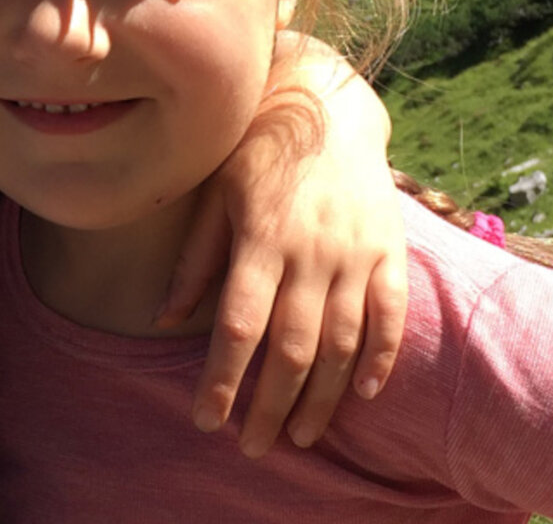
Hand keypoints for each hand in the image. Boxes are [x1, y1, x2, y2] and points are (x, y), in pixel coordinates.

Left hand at [156, 33, 408, 455]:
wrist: (330, 106)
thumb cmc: (259, 152)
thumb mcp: (215, 195)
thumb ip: (194, 260)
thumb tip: (161, 321)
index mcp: (260, 238)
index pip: (238, 325)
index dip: (222, 379)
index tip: (206, 421)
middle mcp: (311, 250)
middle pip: (292, 347)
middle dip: (271, 406)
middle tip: (254, 446)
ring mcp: (356, 252)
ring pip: (342, 342)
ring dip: (322, 397)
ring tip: (302, 434)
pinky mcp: (390, 249)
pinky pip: (391, 314)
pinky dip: (380, 357)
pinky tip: (361, 392)